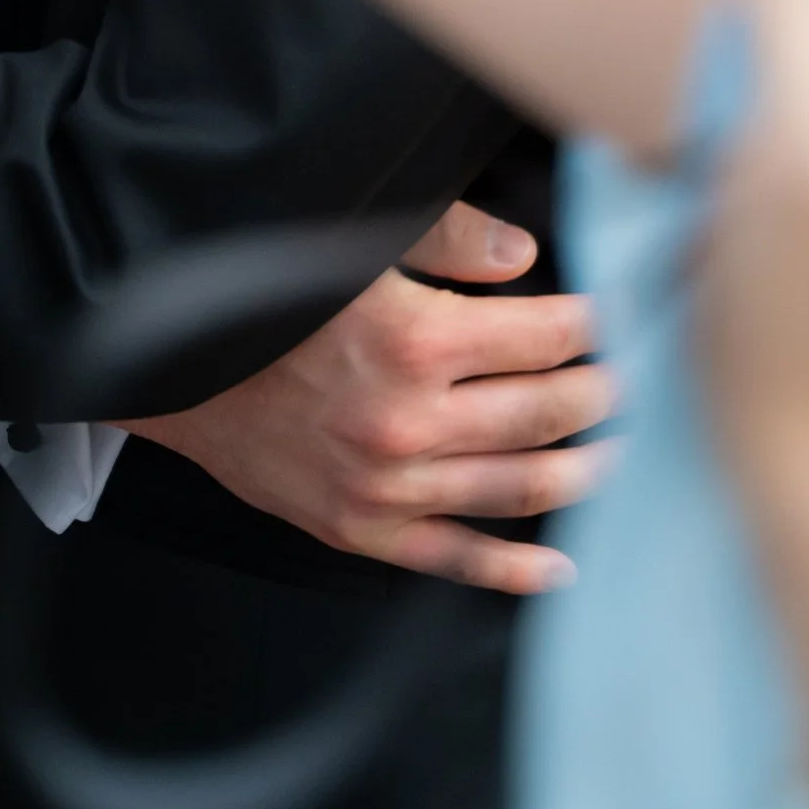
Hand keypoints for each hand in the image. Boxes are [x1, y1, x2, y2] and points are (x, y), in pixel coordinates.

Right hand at [123, 201, 612, 596]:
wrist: (181, 376)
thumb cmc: (270, 300)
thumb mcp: (351, 245)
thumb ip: (446, 239)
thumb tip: (526, 255)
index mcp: (417, 339)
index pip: (544, 336)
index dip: (591, 325)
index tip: (614, 317)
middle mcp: (412, 421)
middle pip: (546, 412)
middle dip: (599, 394)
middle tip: (627, 382)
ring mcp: (392, 487)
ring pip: (519, 487)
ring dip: (580, 470)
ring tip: (612, 451)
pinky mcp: (366, 532)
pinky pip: (459, 560)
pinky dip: (517, 568)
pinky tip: (561, 565)